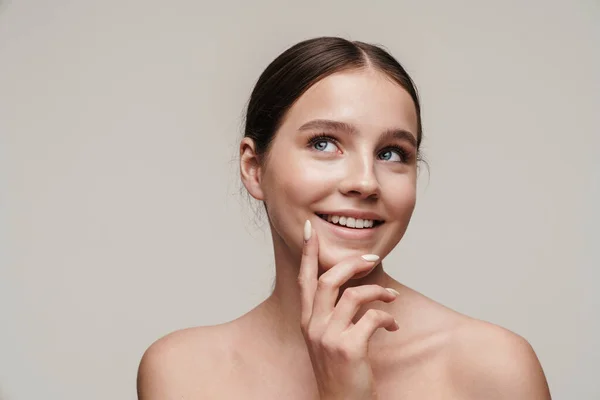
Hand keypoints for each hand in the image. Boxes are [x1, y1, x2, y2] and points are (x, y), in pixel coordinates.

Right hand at [297, 220, 399, 399]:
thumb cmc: (340, 372)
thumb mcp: (328, 339)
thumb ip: (334, 315)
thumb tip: (354, 289)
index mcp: (307, 321)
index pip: (304, 279)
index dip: (308, 254)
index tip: (310, 230)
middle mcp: (313, 326)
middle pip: (328, 280)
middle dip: (352, 264)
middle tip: (372, 258)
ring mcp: (328, 337)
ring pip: (354, 295)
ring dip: (379, 291)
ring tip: (392, 297)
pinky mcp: (348, 348)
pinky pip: (373, 318)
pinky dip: (387, 317)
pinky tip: (393, 325)